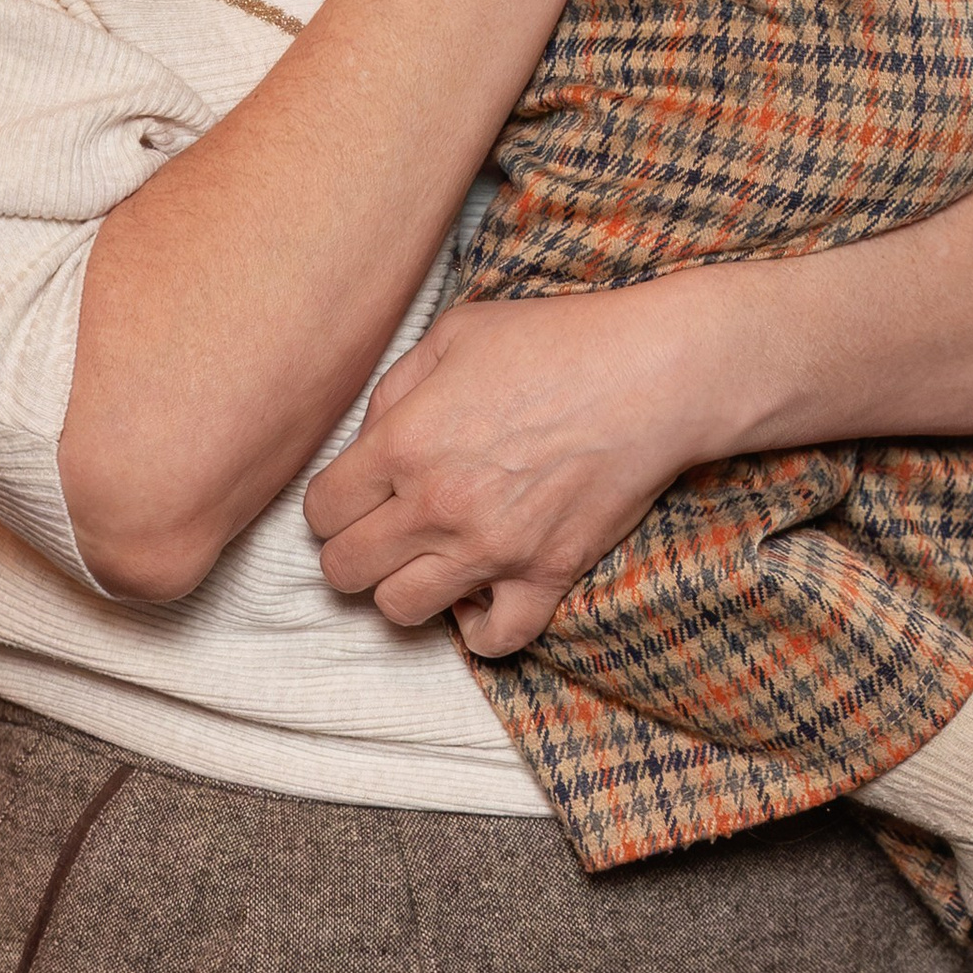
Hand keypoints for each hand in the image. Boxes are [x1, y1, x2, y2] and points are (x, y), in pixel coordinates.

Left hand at [307, 290, 700, 649]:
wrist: (650, 374)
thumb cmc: (553, 341)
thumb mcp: (454, 334)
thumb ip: (394, 389)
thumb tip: (369, 443)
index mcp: (403, 444)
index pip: (321, 511)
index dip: (330, 505)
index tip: (354, 497)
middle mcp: (435, 507)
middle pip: (345, 571)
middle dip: (352, 552)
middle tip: (381, 531)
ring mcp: (491, 550)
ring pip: (400, 611)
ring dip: (402, 589)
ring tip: (426, 561)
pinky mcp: (546, 575)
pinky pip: (494, 638)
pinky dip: (478, 626)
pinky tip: (480, 593)